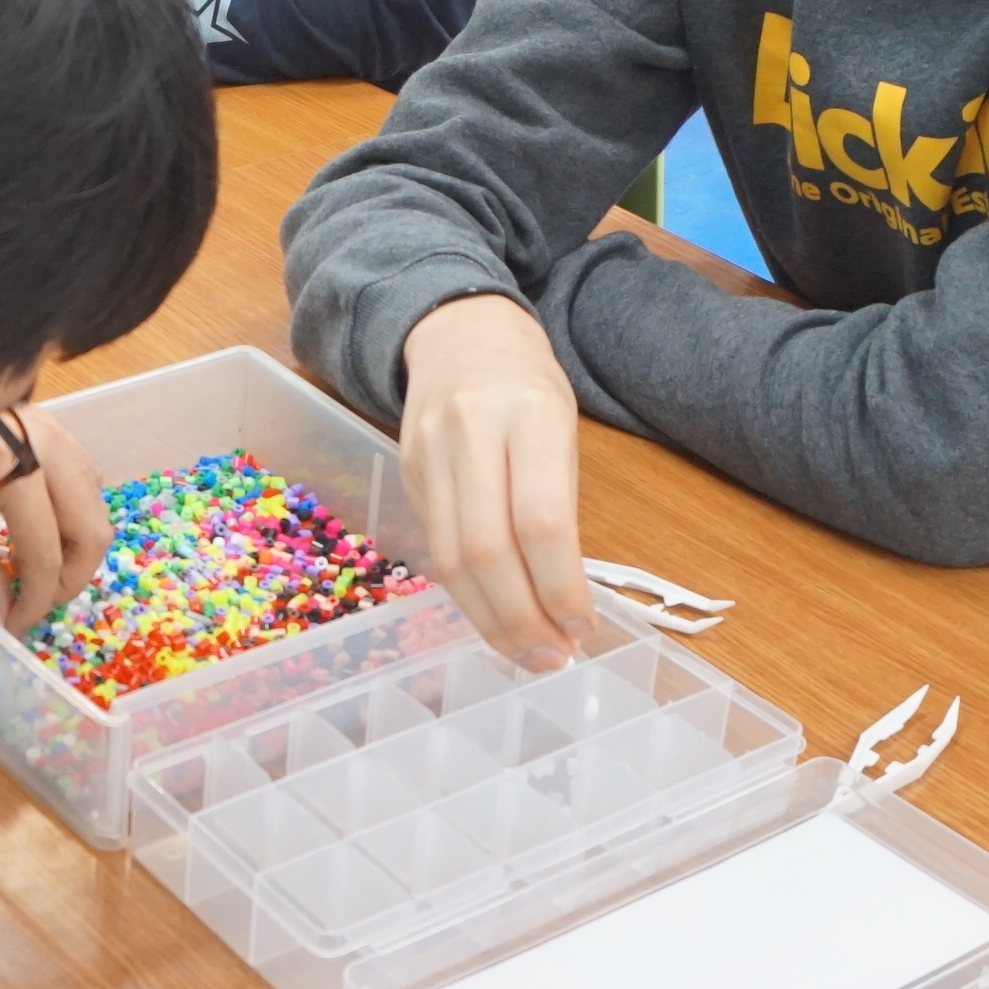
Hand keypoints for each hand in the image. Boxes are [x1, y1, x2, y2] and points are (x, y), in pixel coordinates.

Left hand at [0, 410, 106, 631]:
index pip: (43, 548)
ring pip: (95, 508)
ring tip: (34, 575)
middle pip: (91, 530)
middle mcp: (45, 441)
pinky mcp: (58, 431)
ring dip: (74, 551)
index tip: (14, 624)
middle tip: (33, 603)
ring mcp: (58, 431)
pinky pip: (86, 486)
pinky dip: (73, 521)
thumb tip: (0, 616)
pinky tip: (39, 538)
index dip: (33, 598)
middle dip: (67, 580)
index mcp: (7, 459)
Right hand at [396, 294, 597, 670]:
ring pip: (451, 559)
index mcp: (529, 413)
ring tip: (527, 652)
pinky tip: (495, 615)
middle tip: (552, 659)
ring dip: (491, 620)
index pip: (540, 521)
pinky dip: (468, 594)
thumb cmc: (526, 382)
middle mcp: (471, 431)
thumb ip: (558, 502)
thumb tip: (565, 600)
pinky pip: (436, 548)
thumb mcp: (562, 425)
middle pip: (486, 550)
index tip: (583, 628)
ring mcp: (428, 453)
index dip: (560, 587)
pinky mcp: (405, 473)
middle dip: (521, 619)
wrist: (456, 329)